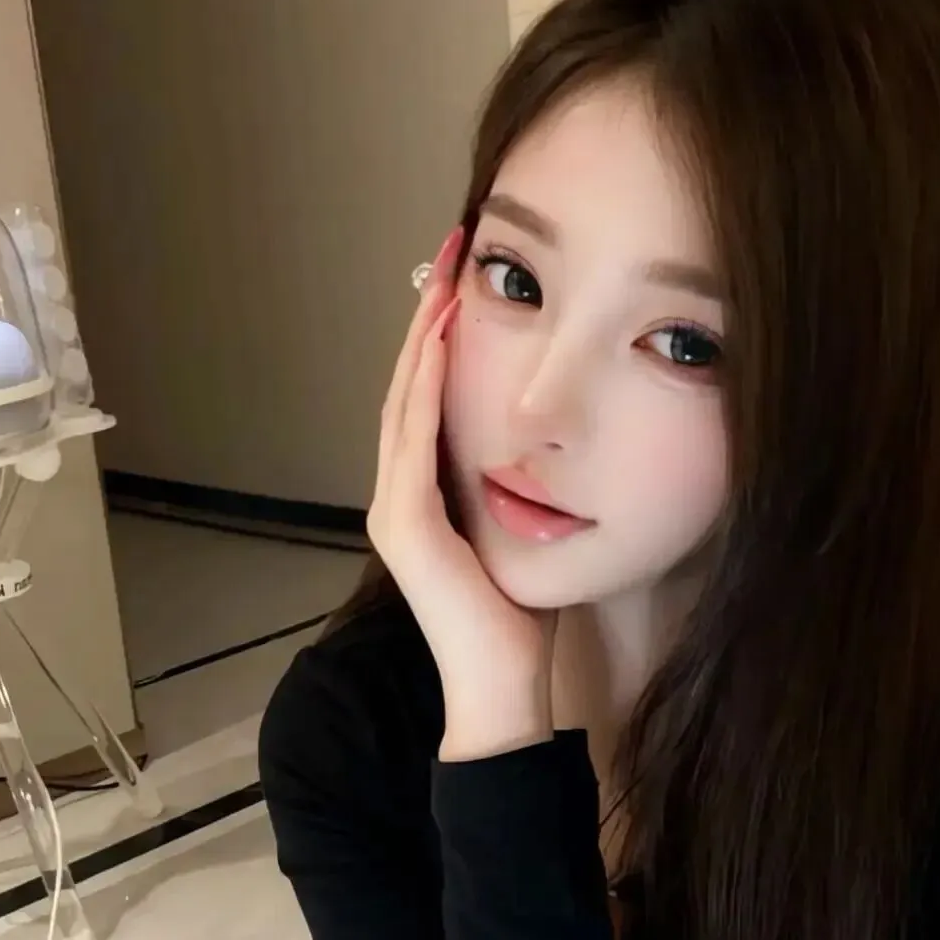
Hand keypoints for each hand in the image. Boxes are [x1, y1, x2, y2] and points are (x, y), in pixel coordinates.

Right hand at [367, 228, 557, 760]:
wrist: (502, 683)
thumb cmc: (517, 616)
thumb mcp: (519, 533)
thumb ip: (516, 488)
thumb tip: (546, 449)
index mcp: (423, 496)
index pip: (426, 404)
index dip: (440, 344)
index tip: (466, 287)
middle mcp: (396, 494)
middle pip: (407, 390)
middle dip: (428, 323)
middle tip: (448, 256)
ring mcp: (392, 508)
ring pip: (402, 404)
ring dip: (424, 340)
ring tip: (444, 280)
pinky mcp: (404, 524)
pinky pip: (413, 441)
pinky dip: (425, 388)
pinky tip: (442, 342)